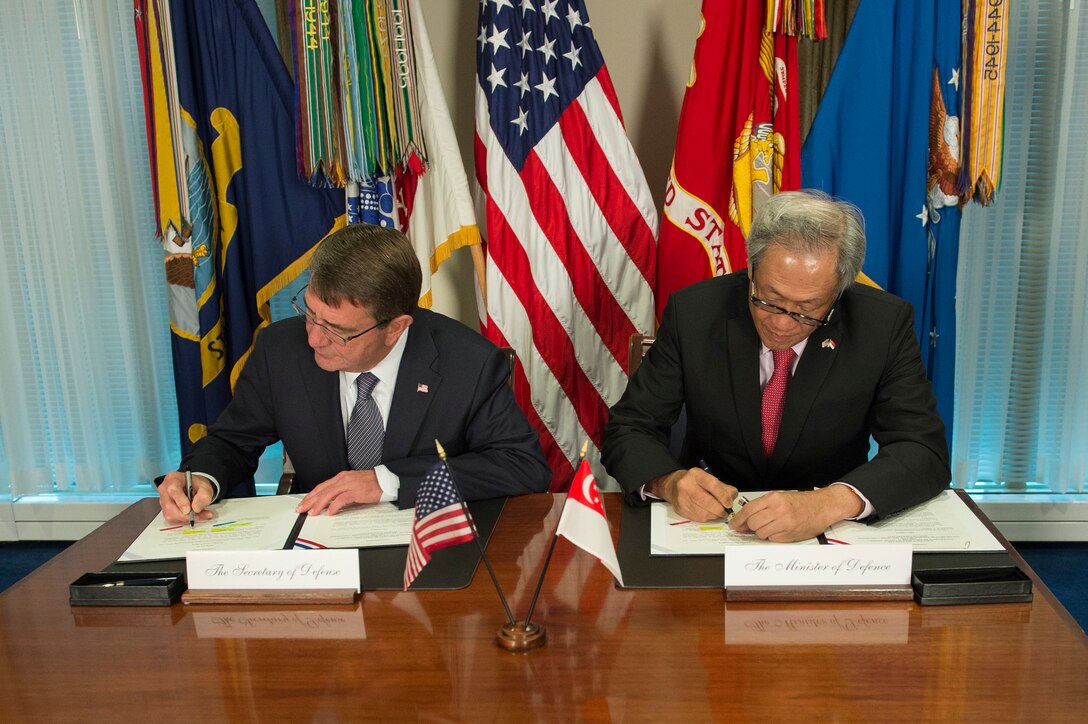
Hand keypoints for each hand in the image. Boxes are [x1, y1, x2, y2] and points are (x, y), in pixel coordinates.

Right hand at [157, 471, 214, 523]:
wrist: (194, 487)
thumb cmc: (196, 485)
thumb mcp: (205, 487)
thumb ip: (204, 496)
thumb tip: (196, 508)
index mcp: (173, 479)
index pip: (173, 490)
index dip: (180, 501)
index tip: (188, 510)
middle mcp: (165, 489)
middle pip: (169, 506)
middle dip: (184, 515)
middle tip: (199, 515)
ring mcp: (163, 500)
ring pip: (170, 514)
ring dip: (186, 518)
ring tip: (199, 515)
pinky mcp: (165, 509)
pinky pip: (172, 518)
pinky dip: (184, 519)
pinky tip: (193, 516)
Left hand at [296, 470, 382, 515]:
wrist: (385, 480)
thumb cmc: (371, 484)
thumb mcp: (352, 485)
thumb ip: (341, 492)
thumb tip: (329, 503)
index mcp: (341, 477)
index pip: (322, 487)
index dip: (311, 495)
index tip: (304, 503)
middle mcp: (343, 479)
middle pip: (322, 490)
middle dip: (310, 500)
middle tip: (302, 509)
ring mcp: (350, 484)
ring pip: (329, 494)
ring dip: (319, 504)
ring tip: (312, 512)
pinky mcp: (357, 491)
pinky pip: (342, 498)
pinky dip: (334, 505)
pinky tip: (330, 512)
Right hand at [648, 468, 737, 522]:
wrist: (673, 486)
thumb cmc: (695, 483)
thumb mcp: (709, 479)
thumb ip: (723, 488)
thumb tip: (731, 500)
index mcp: (696, 475)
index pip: (712, 485)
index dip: (723, 496)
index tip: (729, 504)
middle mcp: (686, 485)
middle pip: (708, 502)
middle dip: (720, 509)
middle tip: (724, 511)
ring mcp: (682, 499)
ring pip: (704, 513)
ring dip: (714, 515)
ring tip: (716, 512)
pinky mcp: (681, 510)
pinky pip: (699, 518)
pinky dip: (707, 518)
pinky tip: (707, 513)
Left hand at [728, 486, 863, 541]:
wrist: (822, 507)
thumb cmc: (801, 503)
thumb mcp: (779, 499)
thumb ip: (761, 508)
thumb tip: (743, 522)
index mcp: (773, 499)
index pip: (748, 510)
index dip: (738, 519)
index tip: (733, 525)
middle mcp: (778, 510)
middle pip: (753, 523)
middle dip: (751, 527)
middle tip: (755, 526)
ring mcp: (784, 523)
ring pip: (761, 533)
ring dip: (763, 533)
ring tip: (773, 527)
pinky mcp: (790, 534)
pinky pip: (772, 539)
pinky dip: (773, 537)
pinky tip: (780, 531)